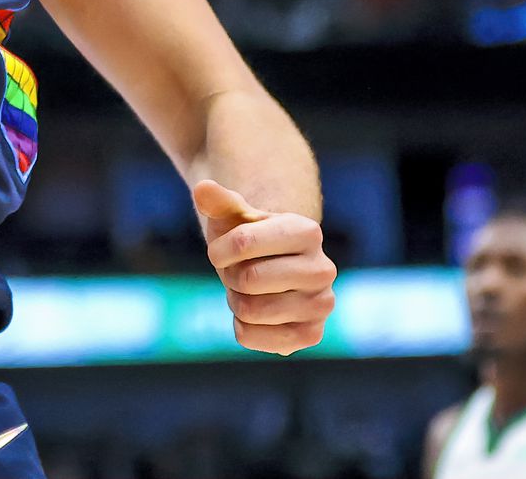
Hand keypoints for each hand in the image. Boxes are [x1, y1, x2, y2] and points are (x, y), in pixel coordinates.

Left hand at [194, 179, 335, 354]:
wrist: (271, 268)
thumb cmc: (249, 238)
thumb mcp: (233, 216)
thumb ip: (218, 201)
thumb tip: (203, 188)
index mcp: (307, 231)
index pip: (242, 242)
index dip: (219, 249)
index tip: (223, 250)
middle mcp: (323, 269)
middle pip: (247, 280)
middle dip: (230, 276)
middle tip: (240, 272)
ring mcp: (321, 305)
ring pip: (249, 311)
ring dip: (236, 301)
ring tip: (250, 291)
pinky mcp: (310, 335)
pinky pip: (253, 338)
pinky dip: (242, 327)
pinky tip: (255, 314)